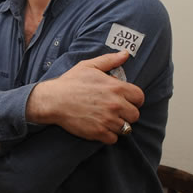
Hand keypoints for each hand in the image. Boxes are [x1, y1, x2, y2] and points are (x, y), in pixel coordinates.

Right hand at [26, 50, 144, 143]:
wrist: (52, 100)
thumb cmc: (70, 82)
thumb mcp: (88, 66)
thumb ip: (109, 60)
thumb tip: (125, 54)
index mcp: (115, 88)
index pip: (139, 97)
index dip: (134, 100)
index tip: (126, 101)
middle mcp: (115, 105)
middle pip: (135, 115)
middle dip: (127, 114)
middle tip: (115, 111)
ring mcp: (107, 120)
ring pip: (126, 128)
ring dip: (118, 125)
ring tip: (107, 120)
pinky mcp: (98, 132)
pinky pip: (113, 139)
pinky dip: (108, 135)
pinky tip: (100, 127)